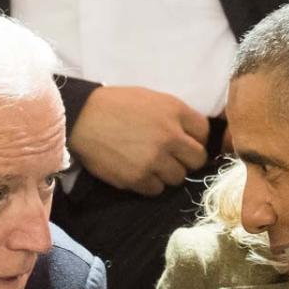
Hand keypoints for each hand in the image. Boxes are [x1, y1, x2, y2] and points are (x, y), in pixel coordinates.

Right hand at [69, 86, 209, 195]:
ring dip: (167, 173)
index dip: (196, 138)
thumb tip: (194, 135)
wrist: (83, 118)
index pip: (205, 132)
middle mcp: (170, 136)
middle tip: (171, 157)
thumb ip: (175, 115)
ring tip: (150, 163)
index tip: (185, 141)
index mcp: (175, 111)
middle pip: (197, 159)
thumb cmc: (117, 105)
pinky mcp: (139, 178)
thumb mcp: (152, 99)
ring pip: (178, 177)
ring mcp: (155, 159)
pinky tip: (138, 171)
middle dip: (186, 159)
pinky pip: (157, 189)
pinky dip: (150, 183)